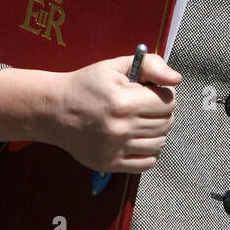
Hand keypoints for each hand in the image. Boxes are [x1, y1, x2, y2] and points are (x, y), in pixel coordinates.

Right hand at [50, 52, 180, 174]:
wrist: (54, 110)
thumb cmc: (86, 85)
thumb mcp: (115, 66)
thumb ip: (150, 66)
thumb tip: (176, 79)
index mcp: (125, 102)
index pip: (168, 102)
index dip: (164, 95)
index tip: (151, 92)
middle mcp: (122, 128)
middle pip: (166, 123)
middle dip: (161, 112)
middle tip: (145, 107)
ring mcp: (116, 149)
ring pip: (159, 143)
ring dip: (156, 132)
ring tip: (140, 122)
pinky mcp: (110, 164)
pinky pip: (147, 163)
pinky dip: (149, 152)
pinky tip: (137, 140)